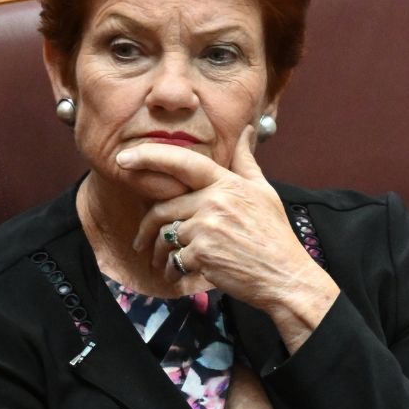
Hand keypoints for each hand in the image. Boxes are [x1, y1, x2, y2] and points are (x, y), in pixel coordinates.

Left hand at [118, 127, 338, 349]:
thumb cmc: (274, 235)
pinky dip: (170, 269)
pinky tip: (176, 274)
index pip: (182, 162)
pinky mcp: (202, 254)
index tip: (123, 158)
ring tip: (160, 262)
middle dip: (147, 227)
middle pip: (164, 207)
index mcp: (227, 183)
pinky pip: (173, 258)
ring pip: (166, 234)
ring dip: (159, 252)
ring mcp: (207, 228)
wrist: (284, 276)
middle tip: (140, 241)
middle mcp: (214, 201)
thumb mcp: (264, 192)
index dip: (149, 156)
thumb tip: (245, 131)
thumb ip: (246, 162)